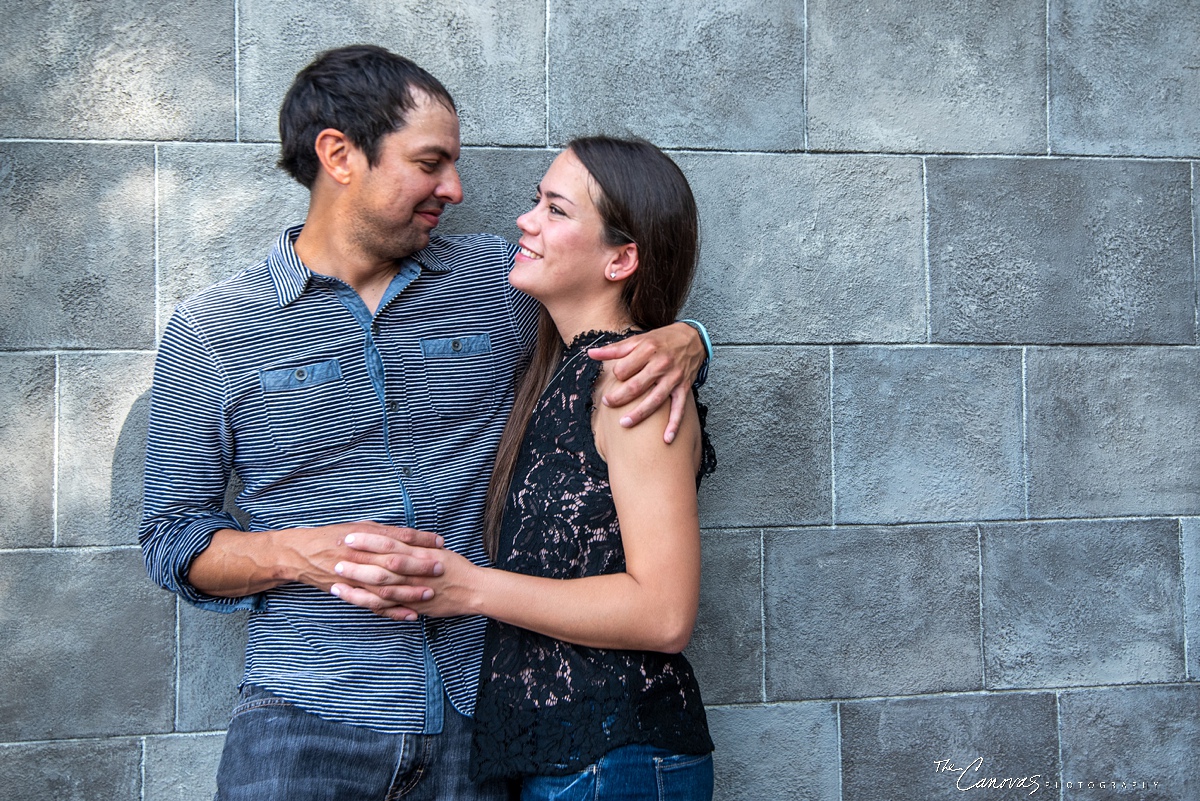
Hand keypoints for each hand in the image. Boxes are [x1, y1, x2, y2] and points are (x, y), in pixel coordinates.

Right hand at [188, 521, 444, 620]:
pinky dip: (392, 612)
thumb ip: (383, 532)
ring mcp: (352, 577)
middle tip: (440, 567)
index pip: (396, 537)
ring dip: (408, 592)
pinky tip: (410, 615)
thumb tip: (411, 536)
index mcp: (361, 536)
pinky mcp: (349, 593)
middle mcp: (357, 556)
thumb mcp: (358, 526)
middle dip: (417, 566)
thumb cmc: (332, 537)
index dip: (419, 540)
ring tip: (429, 593)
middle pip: (392, 562)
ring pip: (383, 587)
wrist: (298, 554)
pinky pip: (372, 605)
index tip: (440, 541)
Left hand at [332, 537, 478, 621]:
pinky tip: (354, 600)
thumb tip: (394, 535)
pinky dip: (370, 603)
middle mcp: (414, 571)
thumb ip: (414, 544)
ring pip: (380, 587)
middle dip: (357, 561)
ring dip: (358, 583)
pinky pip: (388, 606)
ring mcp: (413, 590)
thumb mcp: (435, 550)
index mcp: (418, 553)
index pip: (389, 544)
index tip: (350, 536)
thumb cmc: (455, 567)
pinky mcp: (413, 605)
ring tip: (337, 579)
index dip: (368, 540)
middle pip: (381, 565)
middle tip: (336, 557)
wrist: (473, 589)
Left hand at [588, 322, 704, 441]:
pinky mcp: (684, 389)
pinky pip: (679, 410)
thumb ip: (614, 349)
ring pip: (654, 400)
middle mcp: (661, 364)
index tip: (617, 377)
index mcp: (647, 350)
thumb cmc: (662, 340)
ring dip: (639, 414)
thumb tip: (590, 353)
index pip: (624, 369)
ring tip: (623, 423)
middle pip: (635, 386)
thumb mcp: (638, 340)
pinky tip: (666, 439)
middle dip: (619, 398)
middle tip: (607, 403)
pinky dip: (674, 425)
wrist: (693, 338)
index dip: (617, 375)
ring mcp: (673, 378)